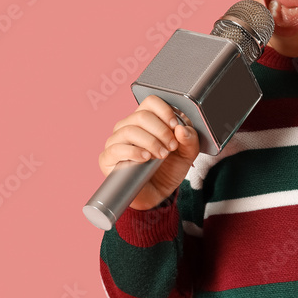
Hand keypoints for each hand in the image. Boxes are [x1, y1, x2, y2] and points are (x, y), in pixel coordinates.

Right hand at [98, 95, 200, 210]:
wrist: (158, 195)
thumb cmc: (168, 170)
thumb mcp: (187, 154)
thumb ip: (190, 140)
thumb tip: (182, 129)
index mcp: (146, 120)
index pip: (150, 102)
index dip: (164, 111)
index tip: (175, 126)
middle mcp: (128, 126)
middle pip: (141, 115)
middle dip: (161, 131)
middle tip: (171, 146)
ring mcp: (116, 141)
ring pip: (129, 130)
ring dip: (150, 142)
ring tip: (161, 155)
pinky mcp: (108, 158)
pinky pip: (116, 149)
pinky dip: (133, 152)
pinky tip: (145, 158)